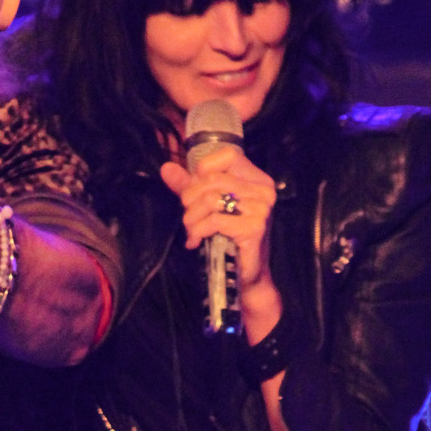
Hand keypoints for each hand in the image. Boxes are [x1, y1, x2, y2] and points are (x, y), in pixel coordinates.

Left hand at [159, 146, 277, 299]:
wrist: (245, 275)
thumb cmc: (228, 238)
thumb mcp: (207, 206)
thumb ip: (189, 186)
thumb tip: (166, 168)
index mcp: (257, 179)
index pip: (229, 155)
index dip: (203, 170)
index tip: (195, 190)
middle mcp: (263, 190)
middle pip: (213, 179)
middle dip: (190, 199)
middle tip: (187, 217)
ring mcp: (262, 209)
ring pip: (211, 199)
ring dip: (191, 218)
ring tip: (191, 231)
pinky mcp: (255, 227)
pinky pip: (215, 220)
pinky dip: (198, 231)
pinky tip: (195, 241)